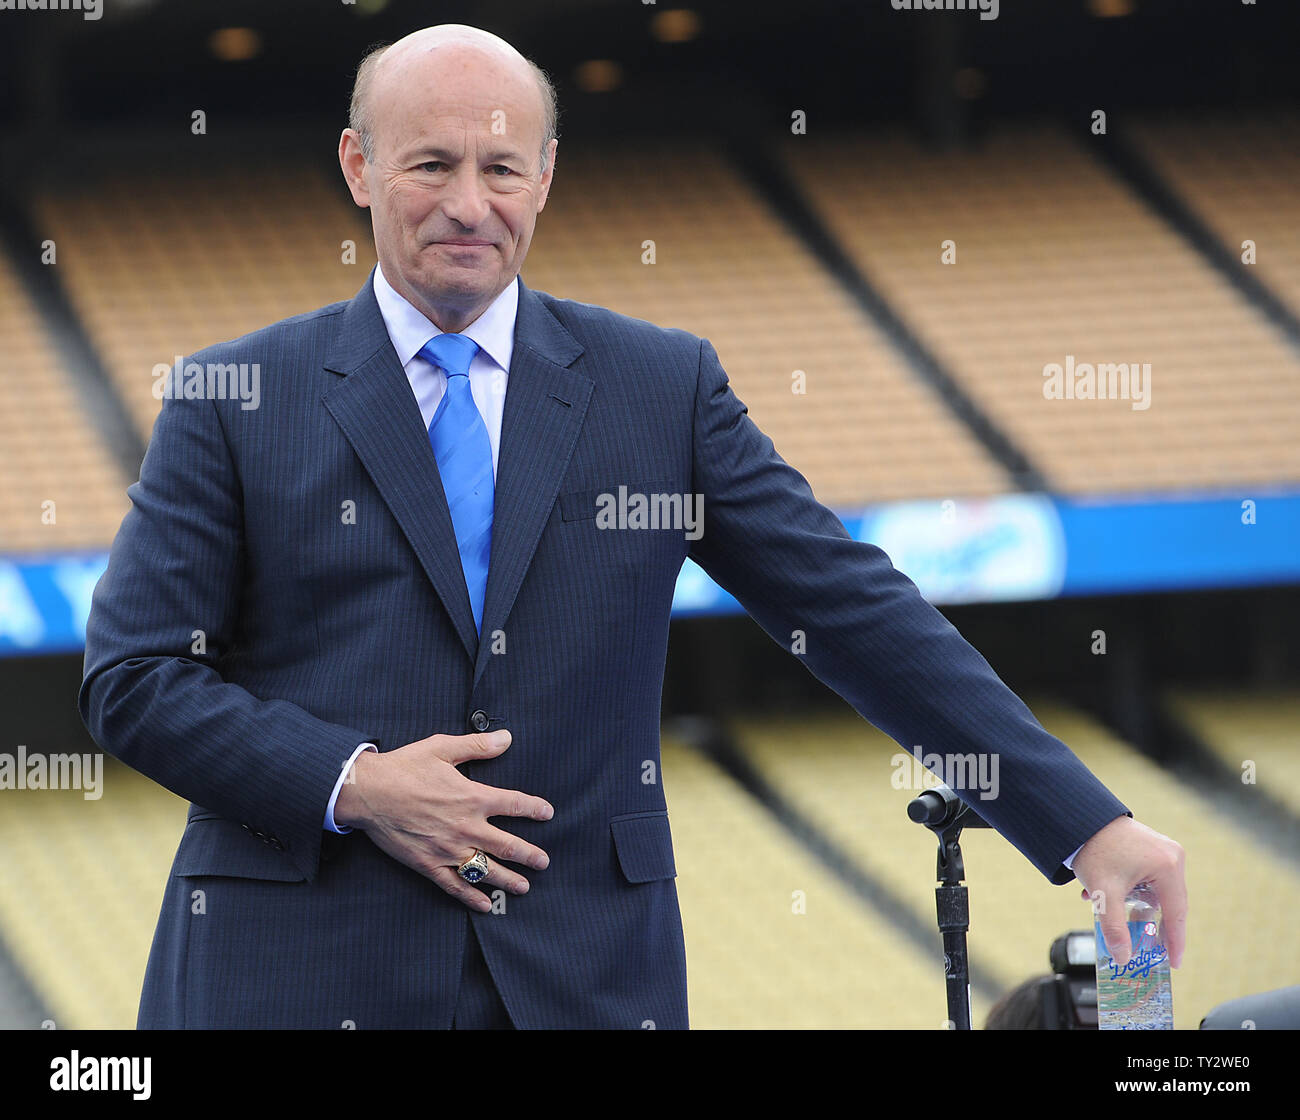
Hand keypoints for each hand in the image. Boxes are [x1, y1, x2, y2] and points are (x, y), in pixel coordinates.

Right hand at [334, 729, 552, 910]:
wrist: (368, 792)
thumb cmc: (404, 768)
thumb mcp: (442, 748)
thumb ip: (477, 746)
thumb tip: (506, 738)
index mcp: (472, 797)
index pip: (514, 804)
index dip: (534, 809)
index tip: (548, 813)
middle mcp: (465, 827)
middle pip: (508, 845)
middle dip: (530, 855)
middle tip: (544, 862)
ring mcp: (448, 849)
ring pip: (486, 870)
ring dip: (508, 880)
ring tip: (524, 887)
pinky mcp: (428, 864)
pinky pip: (454, 886)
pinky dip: (471, 898)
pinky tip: (485, 905)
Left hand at [1074, 816, 1186, 968]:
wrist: (1078, 818)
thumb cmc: (1094, 850)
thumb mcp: (1103, 893)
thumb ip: (1114, 928)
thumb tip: (1123, 958)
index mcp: (1168, 867)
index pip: (1176, 914)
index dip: (1175, 941)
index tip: (1174, 963)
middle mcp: (1172, 856)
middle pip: (1168, 902)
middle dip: (1151, 925)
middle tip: (1148, 949)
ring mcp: (1162, 850)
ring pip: (1154, 891)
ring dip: (1133, 905)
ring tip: (1113, 918)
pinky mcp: (1150, 846)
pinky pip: (1146, 878)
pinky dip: (1129, 890)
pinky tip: (1100, 894)